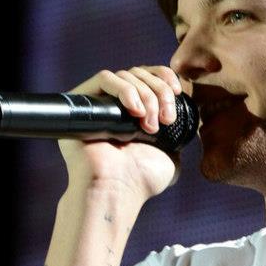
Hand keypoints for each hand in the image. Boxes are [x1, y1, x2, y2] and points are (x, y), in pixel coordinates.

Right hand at [58, 66, 188, 202]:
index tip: (178, 92)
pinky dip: (125, 90)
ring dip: (146, 96)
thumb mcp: (170, 155)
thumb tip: (185, 125)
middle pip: (139, 74)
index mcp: (134, 114)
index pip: (148, 77)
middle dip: (159, 92)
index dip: (164, 77)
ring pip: (125, 75)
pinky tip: (134, 112)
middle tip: (166, 119)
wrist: (117, 191)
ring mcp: (98, 104)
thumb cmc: (141, 180)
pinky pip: (104, 78)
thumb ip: (176, 137)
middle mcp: (114, 106)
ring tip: (150, 126)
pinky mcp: (80, 103)